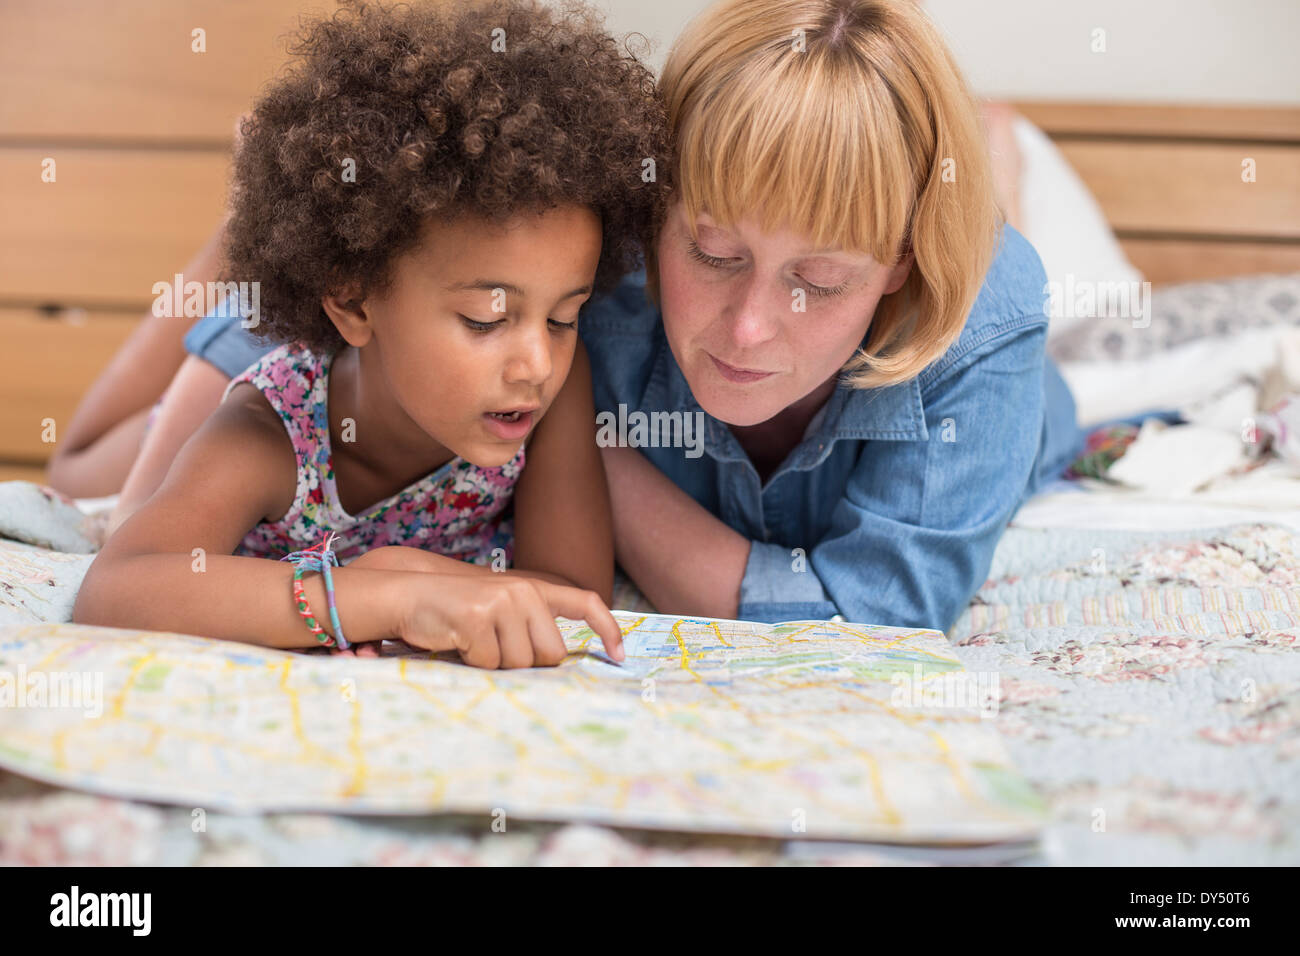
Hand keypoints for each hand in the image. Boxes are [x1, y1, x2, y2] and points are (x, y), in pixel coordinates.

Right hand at [395, 572, 624, 668]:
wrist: (409, 595)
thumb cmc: (458, 612)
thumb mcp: (502, 610)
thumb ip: (532, 627)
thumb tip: (560, 663)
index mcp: (535, 589)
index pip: (586, 603)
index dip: (609, 629)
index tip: (620, 656)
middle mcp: (524, 592)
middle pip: (551, 654)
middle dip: (527, 664)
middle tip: (497, 649)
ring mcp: (501, 603)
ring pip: (520, 663)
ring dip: (497, 664)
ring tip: (475, 642)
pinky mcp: (477, 618)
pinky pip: (490, 663)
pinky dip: (474, 663)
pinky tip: (460, 643)